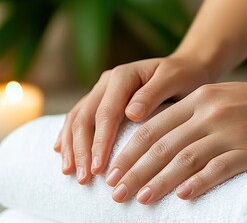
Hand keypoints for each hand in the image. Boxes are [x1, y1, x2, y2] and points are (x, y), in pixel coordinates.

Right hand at [54, 55, 211, 183]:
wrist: (184, 68)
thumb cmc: (183, 76)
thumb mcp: (174, 80)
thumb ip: (153, 94)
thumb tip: (131, 114)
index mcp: (123, 76)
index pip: (106, 113)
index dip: (100, 142)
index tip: (98, 168)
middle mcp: (107, 82)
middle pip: (85, 117)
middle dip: (81, 150)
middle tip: (84, 179)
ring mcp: (101, 91)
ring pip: (77, 118)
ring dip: (71, 146)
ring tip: (69, 173)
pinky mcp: (101, 100)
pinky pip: (79, 118)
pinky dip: (68, 136)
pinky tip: (62, 152)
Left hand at [106, 81, 246, 203]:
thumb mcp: (223, 96)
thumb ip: (193, 112)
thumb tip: (163, 140)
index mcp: (200, 97)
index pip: (154, 126)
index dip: (130, 150)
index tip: (113, 169)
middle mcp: (211, 112)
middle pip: (163, 145)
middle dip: (135, 170)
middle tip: (116, 191)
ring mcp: (231, 131)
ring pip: (185, 159)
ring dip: (159, 181)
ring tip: (139, 199)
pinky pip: (218, 169)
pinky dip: (197, 184)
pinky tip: (182, 196)